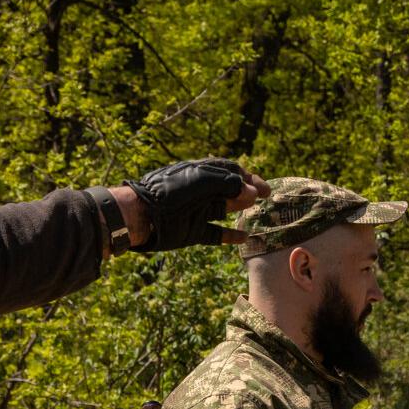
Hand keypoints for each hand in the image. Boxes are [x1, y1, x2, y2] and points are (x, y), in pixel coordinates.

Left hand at [126, 159, 264, 249]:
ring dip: (241, 208)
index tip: (263, 187)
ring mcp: (196, 212)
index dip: (247, 176)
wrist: (142, 216)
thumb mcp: (202, 181)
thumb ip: (230, 185)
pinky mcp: (192, 232)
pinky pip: (216, 234)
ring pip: (224, 210)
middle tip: (266, 196)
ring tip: (257, 209)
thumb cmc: (171, 193)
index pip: (228, 171)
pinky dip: (230, 235)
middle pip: (229, 189)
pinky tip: (245, 237)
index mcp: (200, 174)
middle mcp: (200, 191)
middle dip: (248, 191)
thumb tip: (252, 192)